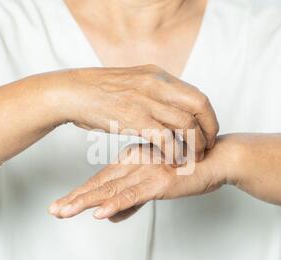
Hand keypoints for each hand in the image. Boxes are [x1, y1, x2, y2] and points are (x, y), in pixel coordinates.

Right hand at [46, 65, 217, 159]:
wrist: (71, 92)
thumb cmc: (97, 91)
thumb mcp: (132, 83)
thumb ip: (152, 92)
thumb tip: (166, 106)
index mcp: (158, 76)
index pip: (197, 95)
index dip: (208, 117)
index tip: (207, 132)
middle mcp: (157, 85)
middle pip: (199, 106)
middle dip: (208, 130)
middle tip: (207, 147)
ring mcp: (146, 101)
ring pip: (186, 124)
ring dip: (194, 145)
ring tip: (193, 159)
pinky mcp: (134, 119)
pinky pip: (165, 139)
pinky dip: (174, 153)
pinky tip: (173, 162)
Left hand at [49, 140, 233, 221]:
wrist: (216, 158)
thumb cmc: (187, 169)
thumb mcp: (153, 185)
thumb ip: (131, 200)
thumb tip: (108, 216)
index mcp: (131, 160)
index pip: (100, 180)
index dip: (80, 193)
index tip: (61, 203)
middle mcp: (135, 163)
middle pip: (100, 185)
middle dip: (75, 199)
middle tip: (54, 210)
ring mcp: (147, 171)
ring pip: (111, 189)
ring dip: (86, 202)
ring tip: (65, 212)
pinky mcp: (161, 180)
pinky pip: (135, 194)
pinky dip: (117, 204)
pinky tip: (100, 212)